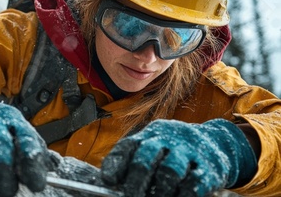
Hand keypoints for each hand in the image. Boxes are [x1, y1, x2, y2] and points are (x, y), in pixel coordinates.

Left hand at [101, 119, 256, 196]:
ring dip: (159, 190)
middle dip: (135, 180)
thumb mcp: (155, 147)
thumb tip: (110, 182)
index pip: (127, 146)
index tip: (108, 180)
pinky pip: (195, 182)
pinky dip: (183, 195)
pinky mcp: (209, 166)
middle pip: (146, 156)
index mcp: (149, 135)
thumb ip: (133, 161)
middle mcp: (166, 139)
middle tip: (130, 195)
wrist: (216, 141)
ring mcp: (188, 151)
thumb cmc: (174, 150)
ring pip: (170, 169)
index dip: (116, 164)